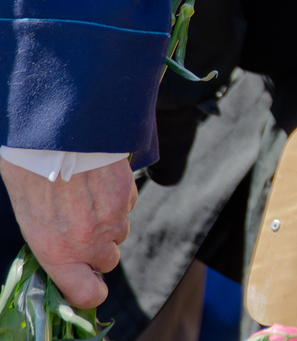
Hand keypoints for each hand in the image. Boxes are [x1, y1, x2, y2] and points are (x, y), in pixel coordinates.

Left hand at [0, 158, 136, 307]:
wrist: (55, 139)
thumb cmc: (32, 178)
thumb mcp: (32, 221)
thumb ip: (56, 246)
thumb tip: (70, 256)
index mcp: (58, 253)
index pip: (87, 293)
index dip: (92, 292)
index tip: (91, 286)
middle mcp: (90, 241)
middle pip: (108, 260)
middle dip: (99, 248)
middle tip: (83, 227)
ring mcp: (112, 219)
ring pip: (120, 230)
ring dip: (109, 220)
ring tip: (88, 197)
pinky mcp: (127, 196)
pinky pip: (127, 205)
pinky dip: (117, 198)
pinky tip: (98, 182)